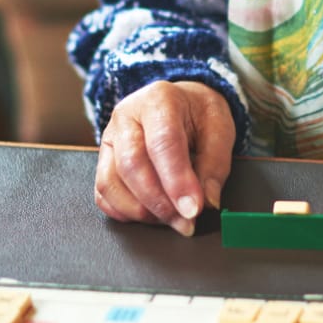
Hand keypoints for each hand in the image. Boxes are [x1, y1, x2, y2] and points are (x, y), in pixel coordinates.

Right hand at [94, 80, 234, 235]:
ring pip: (110, 182)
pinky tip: (150, 215)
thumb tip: (207, 202)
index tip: (192, 209)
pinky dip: (124, 212)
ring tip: (171, 219)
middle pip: (131, 164)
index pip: (163, 142)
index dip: (177, 181)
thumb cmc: (199, 114)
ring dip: (141, 210)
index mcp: (159, 100)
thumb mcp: (220, 129)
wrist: (182, 104)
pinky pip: (103, 194)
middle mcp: (126, 116)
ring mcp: (110, 139)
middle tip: (185, 222)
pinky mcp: (103, 161)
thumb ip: (215, 166)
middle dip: (159, 201)